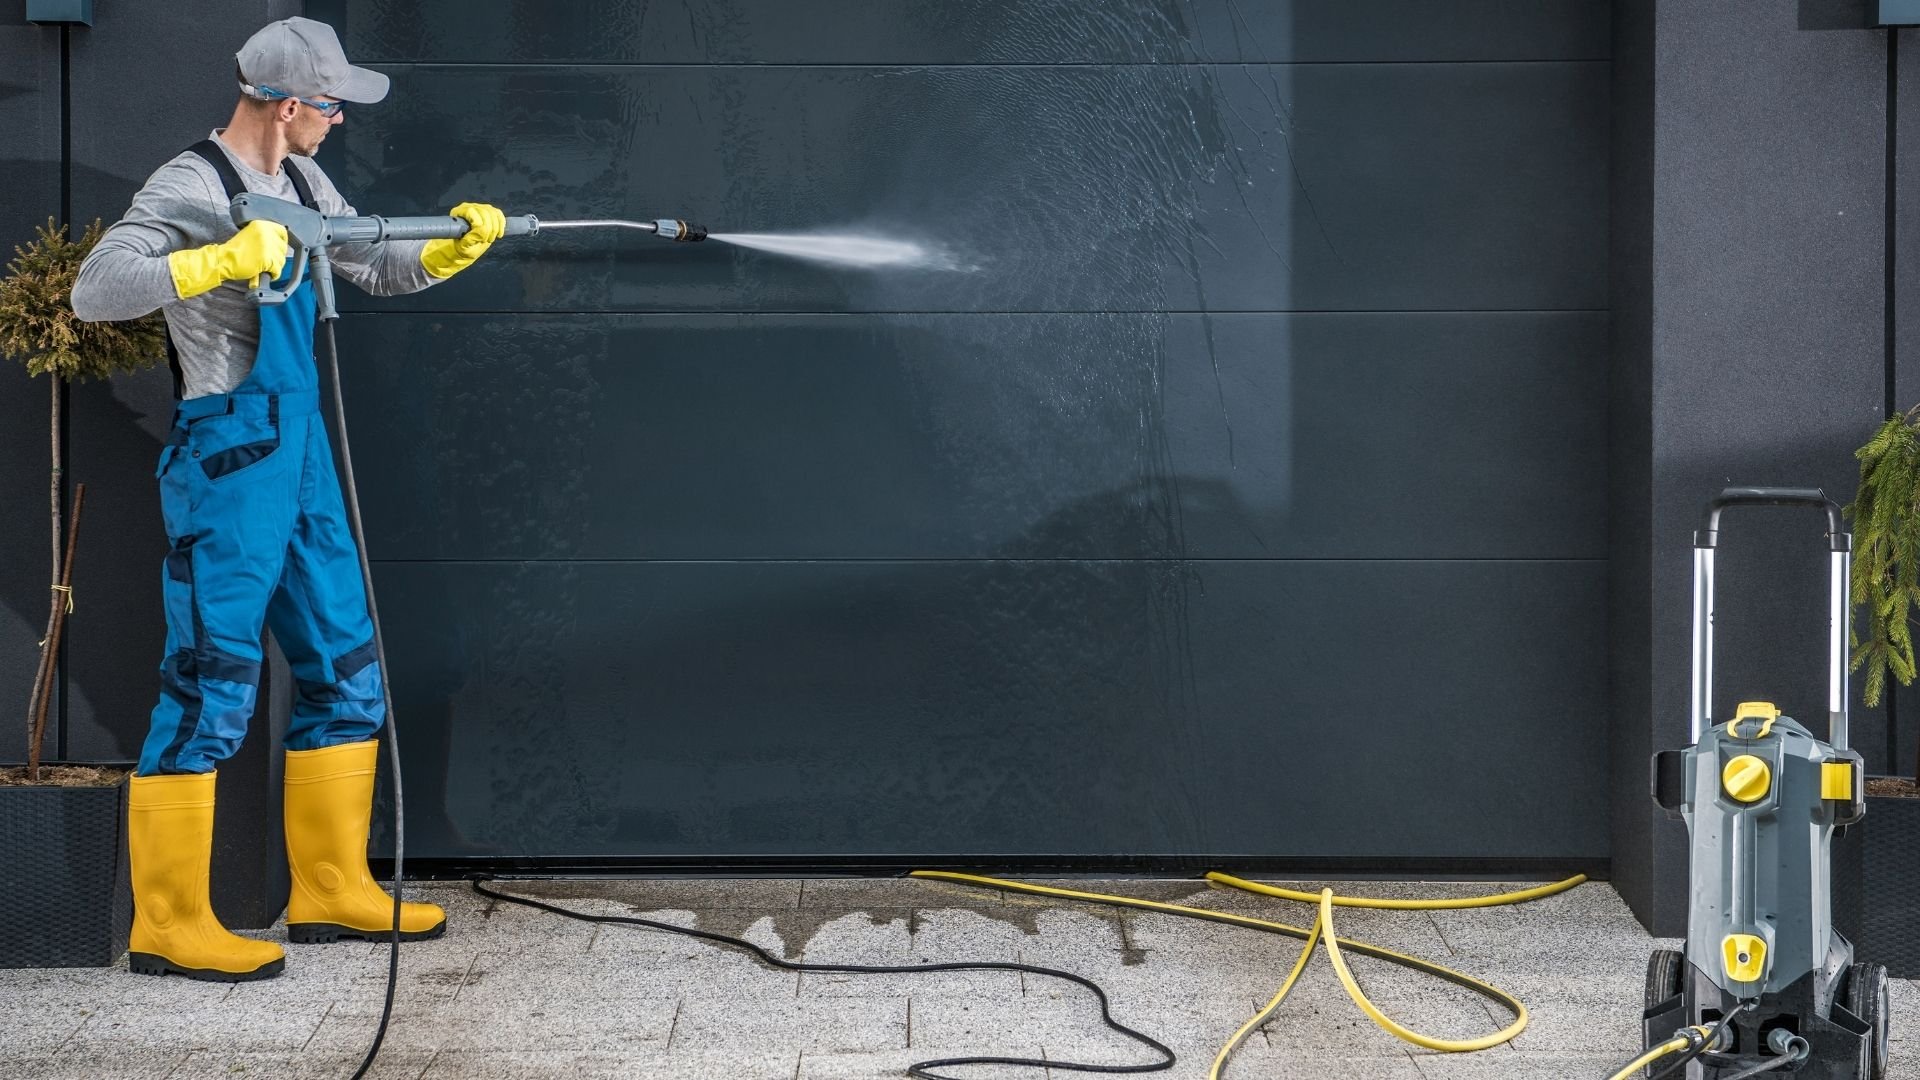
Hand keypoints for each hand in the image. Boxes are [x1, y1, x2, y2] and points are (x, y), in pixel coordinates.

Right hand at [167, 220, 289, 299]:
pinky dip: (273, 274)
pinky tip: (265, 274)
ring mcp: (267, 246)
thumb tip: (278, 245)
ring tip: (264, 267)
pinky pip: (278, 270)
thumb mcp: (250, 235)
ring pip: (281, 260)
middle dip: (277, 257)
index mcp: (261, 225)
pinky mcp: (267, 259)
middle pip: (283, 248)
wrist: (223, 260)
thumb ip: (264, 237)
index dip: (282, 242)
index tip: (278, 249)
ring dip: (275, 266)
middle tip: (268, 261)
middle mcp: (266, 233)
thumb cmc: (234, 251)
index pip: (282, 232)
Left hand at [421, 202, 506, 278]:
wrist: (466, 247)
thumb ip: (471, 239)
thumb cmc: (462, 247)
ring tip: (491, 238)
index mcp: (458, 213)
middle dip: (490, 228)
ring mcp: (479, 207)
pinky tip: (499, 233)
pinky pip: (498, 213)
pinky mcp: (488, 211)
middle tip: (488, 240)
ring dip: (496, 227)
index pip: (472, 212)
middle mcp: (468, 207)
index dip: (481, 226)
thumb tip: (481, 230)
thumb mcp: (464, 247)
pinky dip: (501, 224)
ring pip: (493, 212)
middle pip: (485, 212)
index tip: (483, 239)